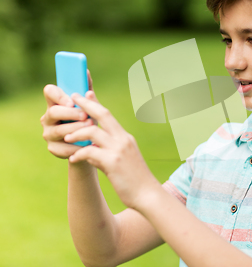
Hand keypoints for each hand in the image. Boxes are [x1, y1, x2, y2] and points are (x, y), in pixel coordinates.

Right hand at [41, 70, 95, 158]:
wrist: (90, 144)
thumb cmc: (88, 120)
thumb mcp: (90, 106)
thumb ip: (88, 90)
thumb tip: (86, 72)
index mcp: (56, 103)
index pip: (50, 92)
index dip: (58, 95)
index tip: (71, 101)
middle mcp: (48, 117)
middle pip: (53, 112)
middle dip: (70, 114)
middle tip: (85, 116)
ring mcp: (48, 133)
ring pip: (58, 130)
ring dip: (75, 129)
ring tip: (90, 128)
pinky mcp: (53, 148)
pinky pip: (63, 148)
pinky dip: (77, 146)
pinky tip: (88, 144)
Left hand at [64, 93, 160, 209]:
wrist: (148, 195)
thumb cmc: (135, 180)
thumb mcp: (123, 162)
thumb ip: (107, 152)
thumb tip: (91, 150)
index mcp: (125, 138)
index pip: (109, 115)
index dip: (96, 103)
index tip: (85, 94)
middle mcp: (123, 139)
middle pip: (103, 114)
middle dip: (85, 105)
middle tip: (72, 98)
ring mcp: (119, 150)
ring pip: (92, 131)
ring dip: (76, 132)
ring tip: (66, 138)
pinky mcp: (113, 162)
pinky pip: (90, 152)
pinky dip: (79, 154)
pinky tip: (72, 160)